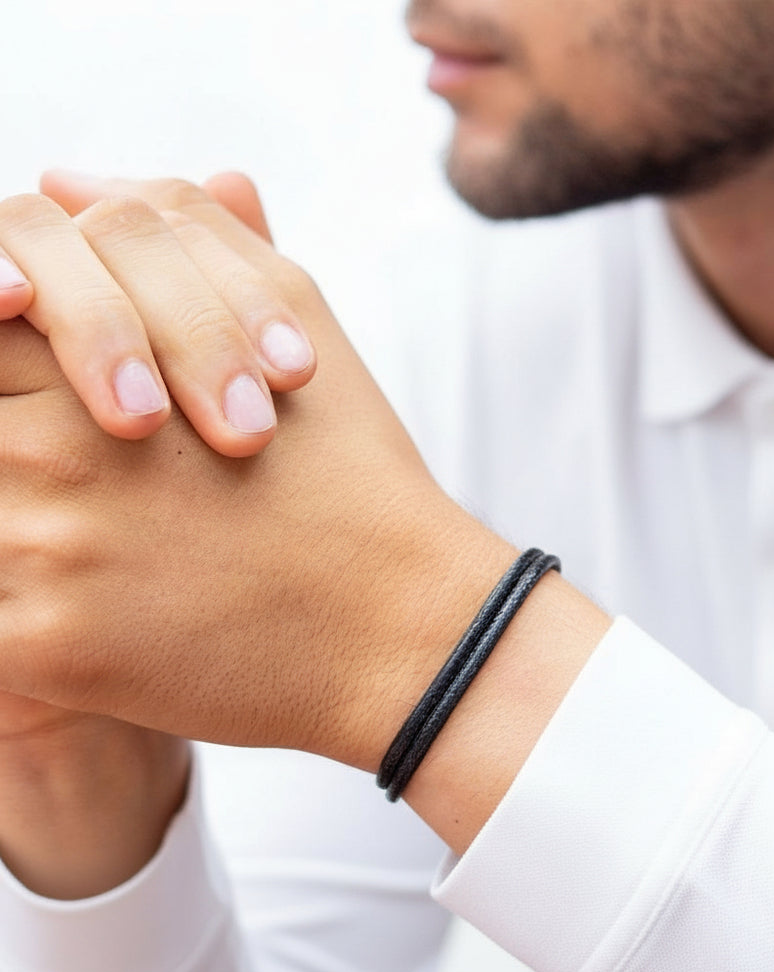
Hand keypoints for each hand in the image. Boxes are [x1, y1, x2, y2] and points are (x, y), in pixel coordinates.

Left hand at [0, 185, 515, 766]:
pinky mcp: (46, 651)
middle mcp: (55, 451)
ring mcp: (44, 554)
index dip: (5, 306)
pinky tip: (85, 598)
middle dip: (14, 418)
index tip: (22, 327)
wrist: (395, 623)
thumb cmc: (352, 472)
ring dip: (15, 507)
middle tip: (85, 448)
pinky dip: (16, 600)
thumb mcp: (295, 309)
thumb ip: (181, 230)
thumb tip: (63, 179)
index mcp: (110, 356)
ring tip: (102, 526)